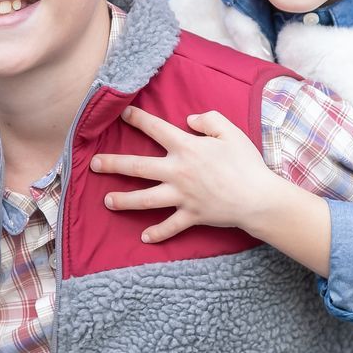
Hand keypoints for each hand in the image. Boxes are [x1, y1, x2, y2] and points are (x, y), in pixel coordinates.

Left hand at [89, 106, 281, 241]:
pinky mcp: (191, 216)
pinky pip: (170, 226)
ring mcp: (182, 196)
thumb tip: (188, 120)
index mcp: (187, 147)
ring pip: (145, 199)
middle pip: (137, 167)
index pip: (155, 129)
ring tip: (107, 201)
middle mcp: (178, 172)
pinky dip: (157, 233)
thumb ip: (208, 119)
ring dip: (123, 201)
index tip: (121, 114)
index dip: (137, 119)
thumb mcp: (230, 131)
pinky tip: (144, 238)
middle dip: (112, 165)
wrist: (258, 198)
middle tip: (93, 164)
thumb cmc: (246, 162)